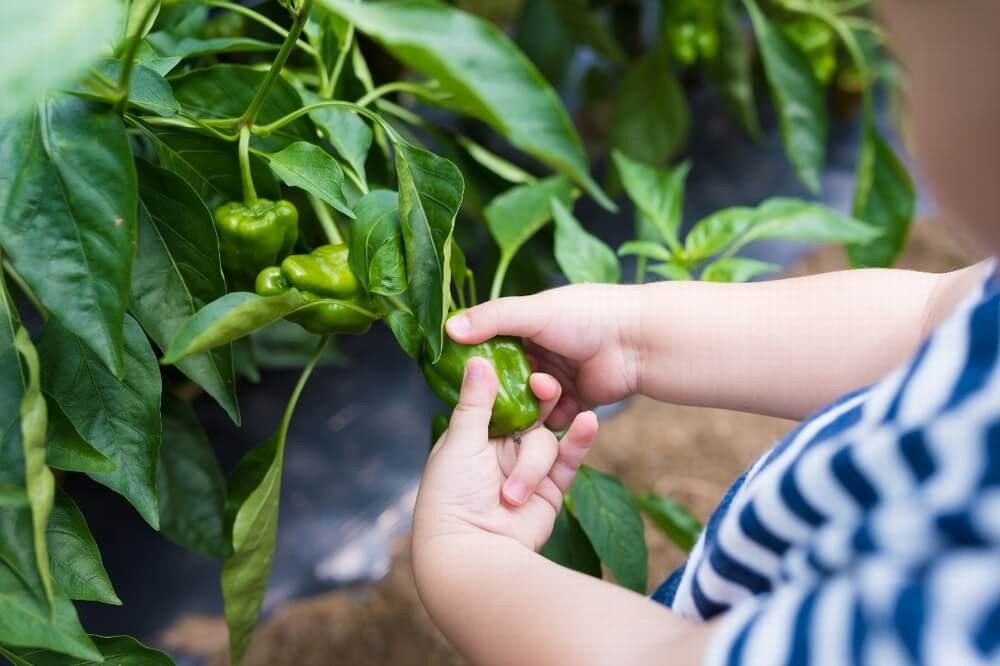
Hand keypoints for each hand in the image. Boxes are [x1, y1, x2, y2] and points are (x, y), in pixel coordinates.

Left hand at [412, 357, 598, 551]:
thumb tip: (478, 359)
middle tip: (544, 386)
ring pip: (545, 441)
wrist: (472, 553)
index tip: (526, 364)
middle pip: (530, 415)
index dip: (514, 383)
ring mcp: (527, 470)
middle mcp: (501, 450)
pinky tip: (590, 422)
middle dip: (538, 404)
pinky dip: (580, 441)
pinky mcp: (550, 489)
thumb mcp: (460, 442)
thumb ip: (476, 402)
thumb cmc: (452, 497)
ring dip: (531, 465)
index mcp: (473, 436)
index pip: (500, 399)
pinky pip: (569, 460)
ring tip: (512, 495)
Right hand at [446, 284, 641, 428]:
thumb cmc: (587, 315)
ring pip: (529, 400)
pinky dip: (551, 417)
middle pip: (509, 377)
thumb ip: (491, 319)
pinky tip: (552, 413)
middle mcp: (542, 350)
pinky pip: (553, 416)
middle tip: (499, 395)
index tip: (464, 374)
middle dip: (505, 389)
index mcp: (530, 323)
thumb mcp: (533, 311)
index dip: (478, 359)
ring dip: (530, 404)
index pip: (492, 343)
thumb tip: (448, 327)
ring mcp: (560, 377)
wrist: (638, 342)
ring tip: (541, 393)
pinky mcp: (577, 400)